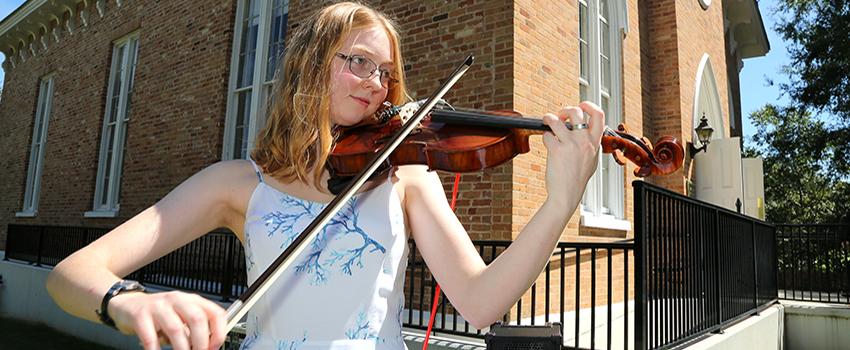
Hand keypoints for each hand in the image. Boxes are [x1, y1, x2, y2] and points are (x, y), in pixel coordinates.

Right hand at [109, 290, 226, 349]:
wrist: (127, 304)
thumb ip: (193, 329)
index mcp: (191, 300)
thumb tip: (207, 346)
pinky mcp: (140, 316)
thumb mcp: (180, 316)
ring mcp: (158, 307)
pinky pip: (151, 338)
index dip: (219, 332)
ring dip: (182, 349)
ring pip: (176, 329)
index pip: (215, 312)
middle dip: (201, 342)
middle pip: (197, 319)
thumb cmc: (158, 312)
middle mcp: (176, 300)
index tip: (215, 347)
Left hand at [540, 101, 604, 207]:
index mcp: (595, 143)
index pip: (599, 115)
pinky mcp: (557, 151)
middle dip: (565, 110)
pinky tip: (547, 144)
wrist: (566, 195)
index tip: (580, 106)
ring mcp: (571, 145)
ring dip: (549, 118)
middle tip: (559, 116)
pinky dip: (545, 137)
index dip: (589, 105)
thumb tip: (588, 134)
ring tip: (547, 123)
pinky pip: (547, 135)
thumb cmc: (576, 180)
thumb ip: (591, 146)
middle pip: (577, 111)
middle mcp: (584, 142)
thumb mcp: (592, 161)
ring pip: (557, 120)